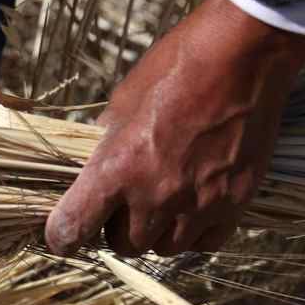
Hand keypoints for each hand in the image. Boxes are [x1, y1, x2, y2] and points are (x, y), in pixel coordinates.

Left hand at [43, 0, 304, 256]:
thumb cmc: (175, 69)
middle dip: (119, 227)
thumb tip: (95, 165)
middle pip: (125, 244)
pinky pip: (205, 243)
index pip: (75, 227)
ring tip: (164, 201)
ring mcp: (198, 203)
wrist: (241, 57)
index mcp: (117, 168)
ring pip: (166, 247)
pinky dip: (195, 232)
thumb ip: (107, 143)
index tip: (64, 237)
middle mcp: (156, 195)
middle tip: (126, 203)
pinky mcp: (235, 203)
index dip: (63, 236)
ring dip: (158, 231)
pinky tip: (194, 207)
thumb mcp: (123, 102)